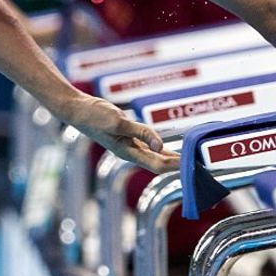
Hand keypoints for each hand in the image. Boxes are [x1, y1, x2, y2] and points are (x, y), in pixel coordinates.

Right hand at [59, 94, 180, 173]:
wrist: (77, 109)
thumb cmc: (94, 116)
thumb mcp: (118, 122)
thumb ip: (140, 132)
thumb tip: (160, 145)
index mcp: (127, 151)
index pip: (157, 164)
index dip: (175, 167)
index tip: (192, 167)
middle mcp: (130, 151)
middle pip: (158, 163)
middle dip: (177, 165)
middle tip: (197, 166)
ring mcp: (128, 143)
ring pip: (154, 155)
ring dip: (170, 157)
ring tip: (188, 159)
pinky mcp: (127, 135)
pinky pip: (148, 144)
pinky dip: (160, 146)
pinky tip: (167, 147)